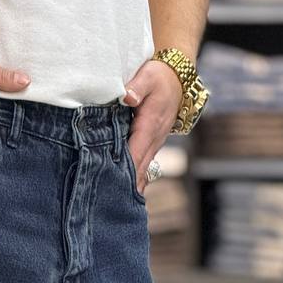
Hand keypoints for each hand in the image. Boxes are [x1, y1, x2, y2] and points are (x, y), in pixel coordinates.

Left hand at [122, 60, 182, 194]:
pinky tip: (123, 195)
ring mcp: (154, 145)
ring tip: (112, 206)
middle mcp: (154, 140)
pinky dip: (134, 181)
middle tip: (106, 205)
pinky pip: (143, 167)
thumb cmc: (158, 77)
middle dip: (124, 187)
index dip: (124, 173)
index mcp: (149, 126)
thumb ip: (137, 87)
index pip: (135, 155)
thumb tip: (128, 97)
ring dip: (129, 188)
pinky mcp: (152, 146)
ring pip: (142, 172)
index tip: (111, 188)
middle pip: (138, 170)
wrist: (177, 79)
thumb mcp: (148, 76)